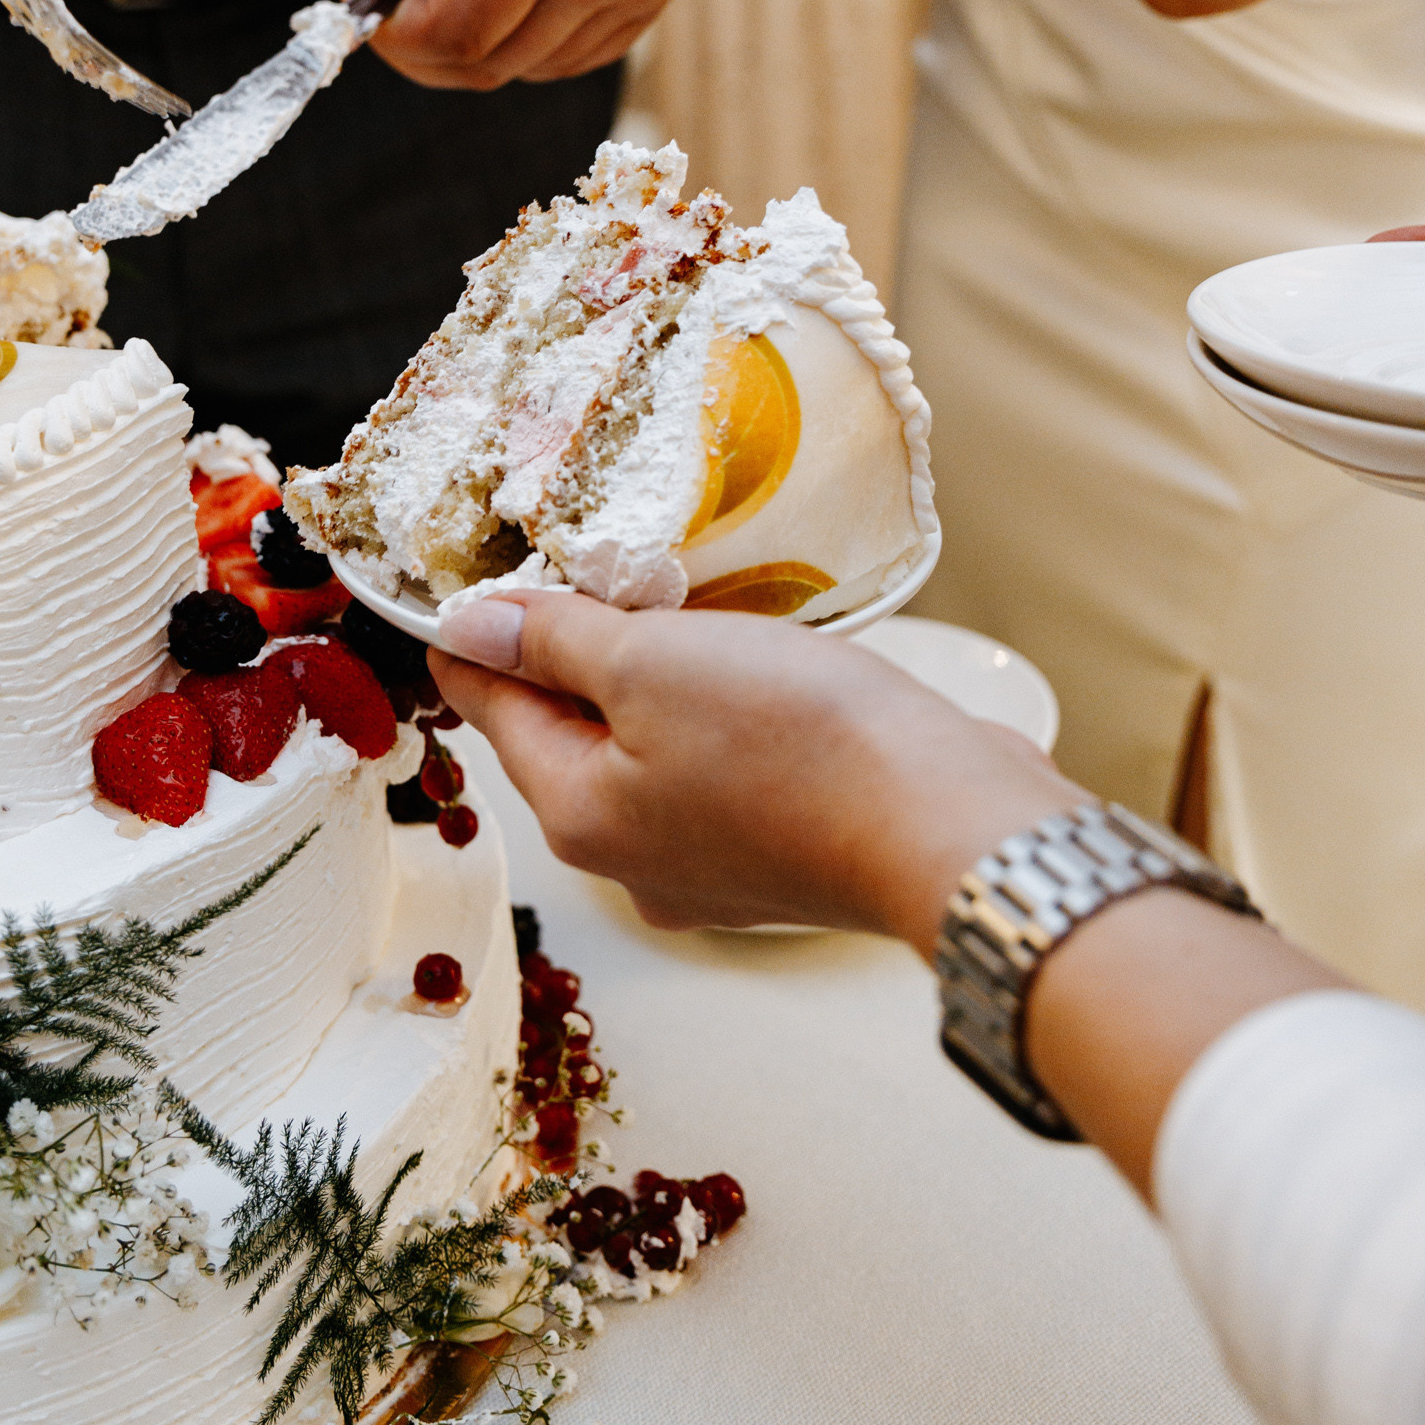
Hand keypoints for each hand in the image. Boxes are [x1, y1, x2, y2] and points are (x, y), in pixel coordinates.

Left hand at [433, 593, 1068, 944]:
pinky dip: (721, 712)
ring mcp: (710, 866)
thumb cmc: (802, 744)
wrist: (954, 826)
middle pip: (566, 730)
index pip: (489, 707)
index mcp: (579, 813)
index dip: (476, 629)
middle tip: (583, 558)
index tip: (474, 564)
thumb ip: (557, 641)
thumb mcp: (653, 662)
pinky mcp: (781, 852)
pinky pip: (720, 767)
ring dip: (655, 676)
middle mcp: (632, 858)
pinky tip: (755, 665)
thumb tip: (471, 628)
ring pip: (647, 747)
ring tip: (677, 601)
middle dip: (571, 648)